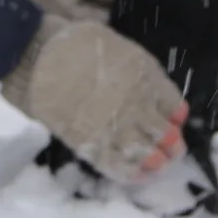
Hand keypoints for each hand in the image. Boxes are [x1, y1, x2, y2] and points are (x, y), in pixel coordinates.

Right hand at [1, 15, 187, 184]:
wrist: (41, 57)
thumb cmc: (77, 42)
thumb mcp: (121, 47)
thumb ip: (141, 70)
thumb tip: (152, 88)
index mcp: (147, 78)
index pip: (174, 105)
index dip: (176, 115)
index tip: (175, 120)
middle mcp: (138, 106)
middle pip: (165, 134)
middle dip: (172, 145)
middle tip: (173, 150)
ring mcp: (116, 127)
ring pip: (148, 154)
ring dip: (157, 162)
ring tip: (159, 164)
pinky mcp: (93, 145)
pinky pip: (119, 166)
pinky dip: (132, 174)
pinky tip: (139, 175)